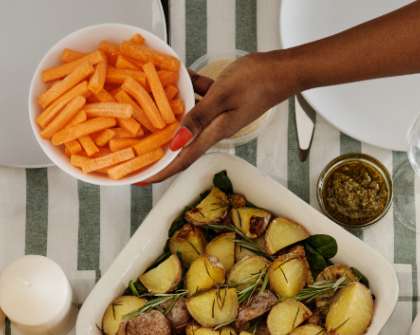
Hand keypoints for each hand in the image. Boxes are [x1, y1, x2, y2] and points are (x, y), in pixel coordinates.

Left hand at [138, 53, 291, 184]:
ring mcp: (219, 114)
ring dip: (170, 120)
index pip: (184, 159)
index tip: (142, 180)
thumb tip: (177, 142)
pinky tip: (178, 77)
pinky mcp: (222, 99)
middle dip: (160, 152)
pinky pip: (199, 97)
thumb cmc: (256, 82)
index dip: (163, 171)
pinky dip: (188, 90)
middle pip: (182, 145)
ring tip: (148, 118)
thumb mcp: (223, 97)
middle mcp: (215, 128)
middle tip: (137, 154)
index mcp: (215, 133)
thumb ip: (198, 118)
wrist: (282, 70)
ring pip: (188, 121)